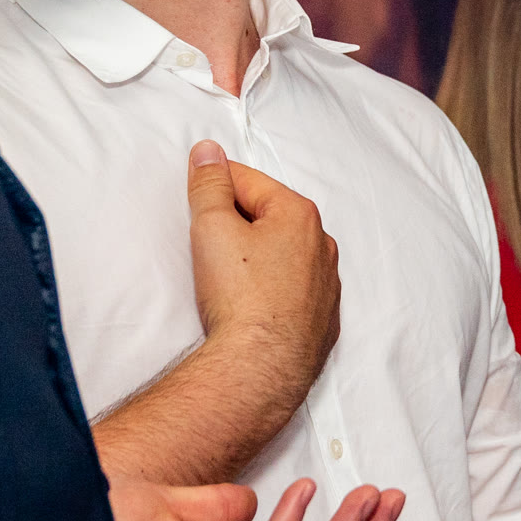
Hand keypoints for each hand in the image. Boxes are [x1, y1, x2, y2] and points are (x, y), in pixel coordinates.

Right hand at [187, 140, 339, 418]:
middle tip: (207, 244)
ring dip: (257, 256)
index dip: (214, 187)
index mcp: (300, 214)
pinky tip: (251, 304)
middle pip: (269, 216)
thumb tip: (208, 151)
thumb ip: (209, 184)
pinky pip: (294, 292)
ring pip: (284, 255)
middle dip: (238, 222)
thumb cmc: (238, 295)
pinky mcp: (323, 323)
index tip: (194, 201)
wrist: (260, 369)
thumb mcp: (211, 227)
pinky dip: (273, 290)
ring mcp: (327, 287)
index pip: (247, 180)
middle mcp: (322, 246)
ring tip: (227, 277)